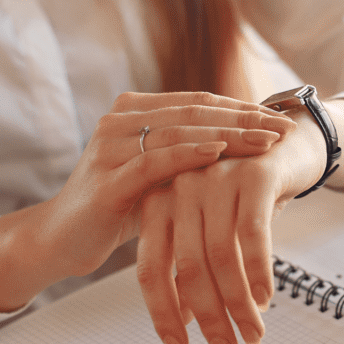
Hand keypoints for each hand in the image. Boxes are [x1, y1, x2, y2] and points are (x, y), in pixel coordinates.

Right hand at [38, 92, 296, 277]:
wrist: (60, 240)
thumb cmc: (116, 209)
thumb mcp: (158, 176)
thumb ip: (188, 155)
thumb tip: (245, 146)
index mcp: (133, 112)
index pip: (199, 103)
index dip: (242, 109)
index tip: (281, 120)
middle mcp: (120, 120)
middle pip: (195, 112)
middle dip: (244, 119)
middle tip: (284, 128)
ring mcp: (111, 146)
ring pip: (180, 131)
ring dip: (228, 135)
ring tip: (265, 141)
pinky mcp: (108, 179)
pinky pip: (155, 161)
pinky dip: (190, 155)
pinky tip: (221, 153)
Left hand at [134, 110, 325, 343]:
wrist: (288, 143)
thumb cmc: (245, 194)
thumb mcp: (212, 228)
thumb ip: (193, 266)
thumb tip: (184, 319)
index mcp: (158, 203)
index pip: (150, 271)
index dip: (164, 317)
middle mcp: (180, 188)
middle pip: (185, 268)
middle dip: (208, 319)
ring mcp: (215, 179)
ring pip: (220, 257)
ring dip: (238, 305)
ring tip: (253, 336)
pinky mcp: (253, 175)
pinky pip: (253, 234)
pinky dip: (259, 273)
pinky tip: (266, 300)